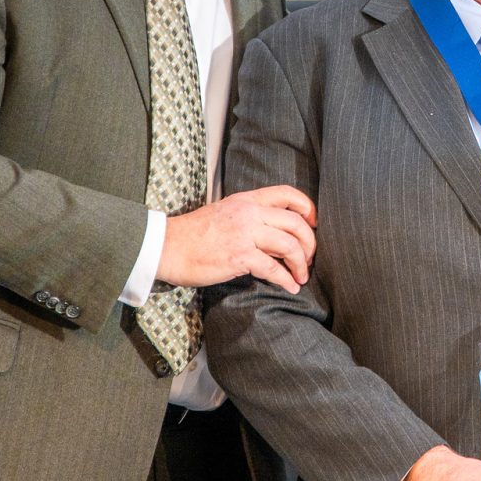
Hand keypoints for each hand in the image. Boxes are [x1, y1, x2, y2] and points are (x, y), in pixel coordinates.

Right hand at [157, 185, 316, 290]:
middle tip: (310, 258)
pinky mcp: (239, 257)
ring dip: (301, 263)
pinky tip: (290, 286)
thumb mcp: (226, 212)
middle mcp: (250, 213)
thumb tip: (273, 230)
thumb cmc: (194, 233)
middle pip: (296, 223)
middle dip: (310, 243)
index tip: (314, 223)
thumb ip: (250, 215)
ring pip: (289, 245)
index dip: (307, 208)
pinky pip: (273, 269)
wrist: (167, 246)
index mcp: (247, 200)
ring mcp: (245, 234)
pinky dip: (286, 280)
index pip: (287, 193)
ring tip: (301, 276)